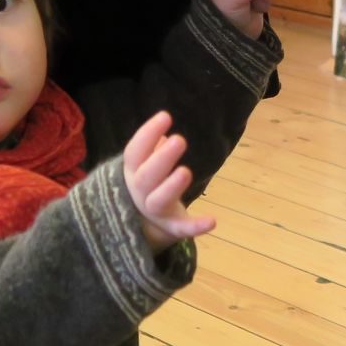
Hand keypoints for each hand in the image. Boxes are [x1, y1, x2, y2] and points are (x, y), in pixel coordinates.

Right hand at [124, 111, 212, 250]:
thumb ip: (152, 149)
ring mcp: (155, 212)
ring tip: (186, 171)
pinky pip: (182, 228)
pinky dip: (196, 226)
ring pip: (158, 201)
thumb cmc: (147, 184)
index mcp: (132, 172)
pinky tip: (212, 221)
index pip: (134, 152)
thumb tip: (164, 134)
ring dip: (171, 186)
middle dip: (162, 158)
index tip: (166, 116)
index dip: (147, 134)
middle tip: (180, 139)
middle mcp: (139, 192)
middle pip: (146, 176)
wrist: (141, 225)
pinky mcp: (172, 227)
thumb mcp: (145, 165)